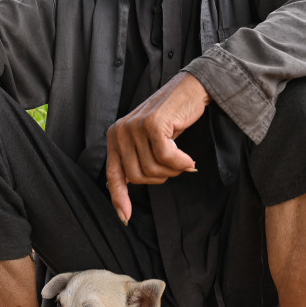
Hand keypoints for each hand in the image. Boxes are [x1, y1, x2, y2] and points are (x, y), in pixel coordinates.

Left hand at [105, 72, 209, 224]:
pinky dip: (180, 162)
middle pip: (137, 177)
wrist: (192, 88)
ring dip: (173, 169)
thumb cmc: (172, 117)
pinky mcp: (153, 125)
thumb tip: (124, 192)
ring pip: (152, 169)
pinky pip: (166, 158)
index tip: (125, 218)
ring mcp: (135, 127)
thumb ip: (135, 160)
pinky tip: (188, 159)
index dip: (119, 198)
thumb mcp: (148, 140)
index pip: (113, 175)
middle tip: (174, 164)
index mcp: (115, 136)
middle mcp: (120, 131)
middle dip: (160, 177)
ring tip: (182, 157)